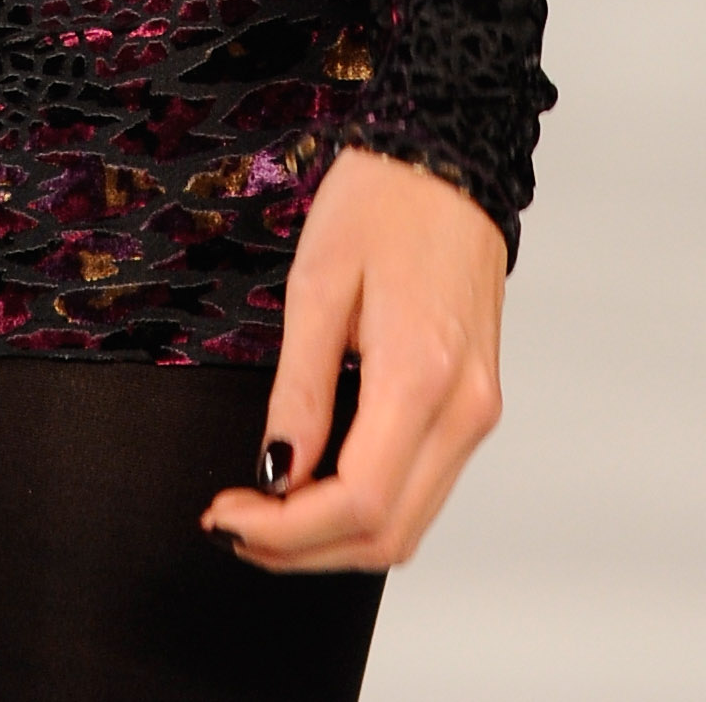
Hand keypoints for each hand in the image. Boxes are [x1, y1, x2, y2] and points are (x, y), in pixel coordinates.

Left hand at [202, 148, 504, 570]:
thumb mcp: (318, 284)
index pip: (358, 500)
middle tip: (236, 525)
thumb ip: (298, 390)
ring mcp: (477, 409)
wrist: (448, 155)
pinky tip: (316, 484)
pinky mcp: (475, 401)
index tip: (228, 514)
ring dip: (334, 538)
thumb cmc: (382, 199)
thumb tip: (276, 474)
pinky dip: (367, 507)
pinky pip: (423, 485)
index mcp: (422, 374)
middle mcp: (463, 407)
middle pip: (387, 533)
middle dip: (303, 550)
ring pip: (409, 522)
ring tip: (266, 512)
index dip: (287, 530)